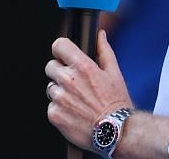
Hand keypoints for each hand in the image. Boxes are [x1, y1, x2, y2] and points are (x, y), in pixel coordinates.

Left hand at [46, 31, 132, 151]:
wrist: (117, 133)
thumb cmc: (117, 104)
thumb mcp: (115, 74)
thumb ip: (104, 51)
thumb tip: (100, 35)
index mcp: (82, 67)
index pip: (58, 46)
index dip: (61, 51)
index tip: (63, 56)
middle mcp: (68, 80)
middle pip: (50, 67)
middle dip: (60, 73)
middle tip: (75, 85)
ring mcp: (60, 98)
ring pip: (50, 88)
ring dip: (60, 93)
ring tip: (78, 102)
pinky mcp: (54, 114)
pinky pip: (51, 106)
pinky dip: (60, 110)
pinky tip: (74, 113)